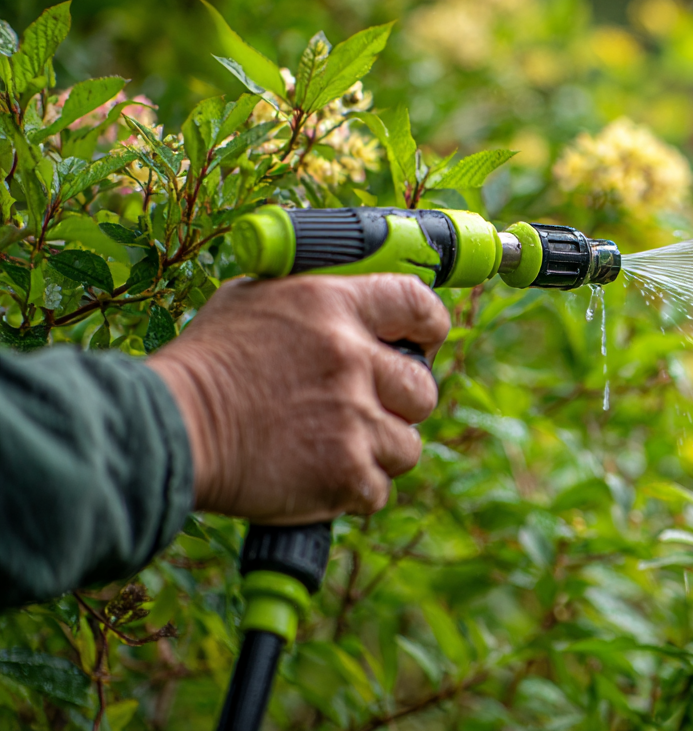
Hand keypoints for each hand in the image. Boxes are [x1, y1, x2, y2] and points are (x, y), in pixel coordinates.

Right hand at [147, 273, 449, 523]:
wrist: (166, 429)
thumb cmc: (205, 364)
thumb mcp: (254, 300)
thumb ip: (314, 299)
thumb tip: (353, 296)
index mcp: (334, 305)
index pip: (419, 304)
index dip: (430, 327)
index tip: (424, 342)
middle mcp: (352, 357)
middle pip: (423, 388)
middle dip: (400, 404)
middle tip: (363, 410)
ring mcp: (353, 417)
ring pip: (407, 445)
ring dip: (376, 452)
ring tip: (329, 448)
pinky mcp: (346, 472)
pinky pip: (378, 489)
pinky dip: (351, 492)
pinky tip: (314, 478)